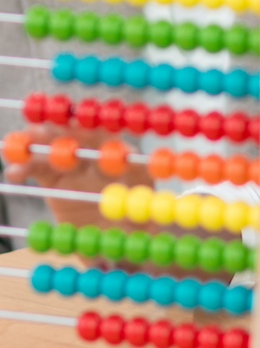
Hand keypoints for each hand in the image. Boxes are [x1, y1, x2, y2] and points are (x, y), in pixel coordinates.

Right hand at [5, 122, 152, 228]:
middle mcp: (93, 152)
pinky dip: (25, 169)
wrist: (125, 237)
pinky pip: (38, 172)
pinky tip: (14, 172)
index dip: (85, 123)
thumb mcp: (148, 199)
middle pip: (70, 135)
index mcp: (119, 149)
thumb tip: (135, 165)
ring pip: (49, 151)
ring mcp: (73, 166)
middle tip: (34, 131)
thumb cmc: (143, 215)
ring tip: (15, 147)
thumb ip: (141, 184)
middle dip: (52, 130)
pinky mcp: (55, 183)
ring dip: (32, 145)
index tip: (70, 120)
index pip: (101, 130)